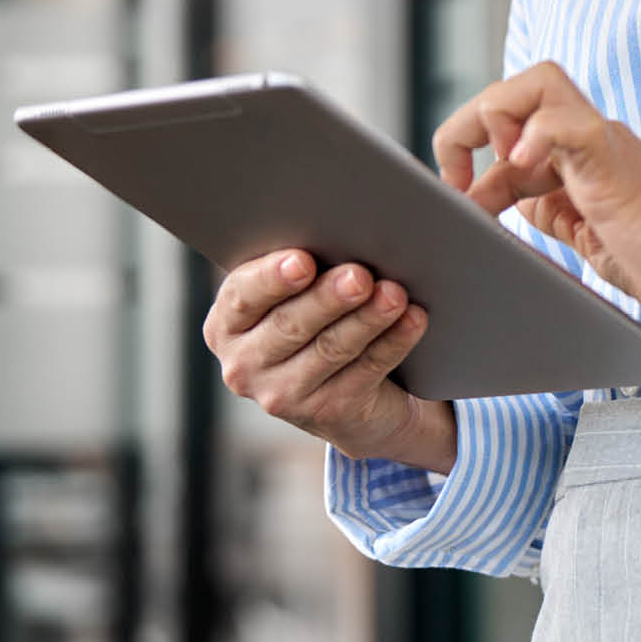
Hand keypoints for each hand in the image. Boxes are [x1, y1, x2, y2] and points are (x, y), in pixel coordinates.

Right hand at [203, 248, 456, 470]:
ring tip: (395, 293)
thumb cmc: (321, 317)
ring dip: (367, 318)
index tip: (302, 260)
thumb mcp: (300, 292)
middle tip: (360, 275)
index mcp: (228, 324)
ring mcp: (282, 395)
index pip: (242, 297)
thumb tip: (347, 228)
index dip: (271, 278)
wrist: (350, 394)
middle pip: (289, 324)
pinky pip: (365, 371)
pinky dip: (393, 342)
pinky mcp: (328, 413)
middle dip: (328, 297)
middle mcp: (245, 364)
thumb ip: (305, 262)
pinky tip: (412, 320)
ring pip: (330, 349)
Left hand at [433, 60, 640, 324]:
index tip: (458, 204)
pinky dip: (534, 133)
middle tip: (456, 183)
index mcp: (582, 154)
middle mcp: (591, 138)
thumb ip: (548, 208)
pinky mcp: (613, 161)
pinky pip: (566, 120)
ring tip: (488, 174)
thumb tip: (495, 200)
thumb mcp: (584, 233)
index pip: (509, 126)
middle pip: (518, 86)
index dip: (468, 157)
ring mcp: (605, 143)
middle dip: (467, 125)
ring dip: (492, 118)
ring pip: (537, 83)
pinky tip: (521, 163)